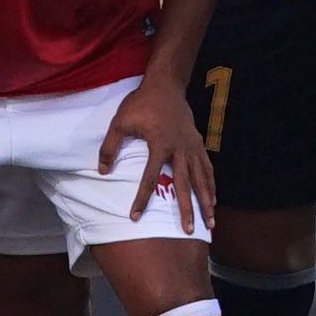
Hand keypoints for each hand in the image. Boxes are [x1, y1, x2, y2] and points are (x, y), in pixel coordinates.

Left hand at [101, 73, 214, 232]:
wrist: (165, 85)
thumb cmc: (140, 103)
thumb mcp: (120, 122)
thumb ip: (110, 147)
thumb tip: (101, 171)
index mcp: (160, 144)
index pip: (150, 178)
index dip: (141, 199)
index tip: (135, 217)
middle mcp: (179, 149)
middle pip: (184, 185)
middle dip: (186, 209)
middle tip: (188, 231)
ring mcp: (192, 147)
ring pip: (202, 180)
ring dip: (206, 202)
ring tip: (210, 223)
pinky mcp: (198, 144)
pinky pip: (208, 169)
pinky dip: (212, 186)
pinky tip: (213, 201)